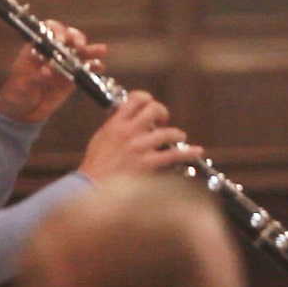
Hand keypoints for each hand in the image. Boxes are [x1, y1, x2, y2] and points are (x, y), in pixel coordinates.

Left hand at [0, 21, 99, 122]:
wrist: (23, 114)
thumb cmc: (17, 95)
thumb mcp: (22, 87)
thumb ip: (34, 78)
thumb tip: (47, 71)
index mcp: (36, 49)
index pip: (48, 31)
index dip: (56, 31)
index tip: (61, 41)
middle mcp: (52, 52)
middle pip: (67, 37)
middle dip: (76, 38)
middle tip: (80, 46)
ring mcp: (64, 64)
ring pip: (80, 51)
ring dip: (91, 49)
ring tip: (101, 50)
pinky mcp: (72, 77)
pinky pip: (85, 69)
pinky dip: (93, 66)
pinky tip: (99, 67)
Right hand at [77, 91, 202, 180]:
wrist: (91, 187)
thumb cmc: (95, 166)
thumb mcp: (101, 138)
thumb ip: (115, 125)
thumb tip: (128, 117)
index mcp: (116, 124)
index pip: (135, 99)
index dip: (146, 98)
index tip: (149, 104)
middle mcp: (129, 132)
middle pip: (154, 109)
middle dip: (162, 113)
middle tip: (162, 121)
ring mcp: (140, 147)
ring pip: (168, 132)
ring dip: (176, 134)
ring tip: (178, 137)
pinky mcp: (148, 163)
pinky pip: (173, 154)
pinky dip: (188, 152)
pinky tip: (196, 150)